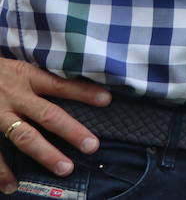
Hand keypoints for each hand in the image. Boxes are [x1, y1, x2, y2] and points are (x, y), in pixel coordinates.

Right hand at [0, 58, 111, 191]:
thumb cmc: (0, 72)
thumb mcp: (20, 67)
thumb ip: (42, 77)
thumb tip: (78, 76)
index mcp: (27, 77)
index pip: (60, 84)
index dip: (83, 92)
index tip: (107, 100)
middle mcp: (15, 97)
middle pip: (47, 114)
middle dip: (71, 131)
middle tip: (92, 146)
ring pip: (24, 137)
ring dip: (46, 154)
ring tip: (66, 169)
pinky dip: (2, 171)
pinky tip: (13, 185)